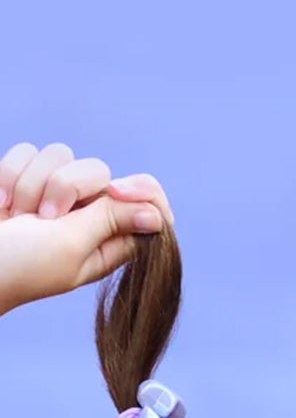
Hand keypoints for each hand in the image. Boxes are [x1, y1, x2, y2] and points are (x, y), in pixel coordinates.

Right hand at [0, 141, 173, 315]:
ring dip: (31, 184)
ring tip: (17, 217)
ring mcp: (51, 196)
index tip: (116, 191)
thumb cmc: (19, 264)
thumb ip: (110, 221)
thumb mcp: (70, 245)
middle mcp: (84, 217)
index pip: (147, 206)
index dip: (140, 191)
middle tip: (44, 218)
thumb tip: (157, 215)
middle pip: (100, 172)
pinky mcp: (21, 179)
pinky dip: (9, 175)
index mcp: (107, 241)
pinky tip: (1, 205)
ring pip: (59, 156)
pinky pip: (27, 152)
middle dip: (66, 187)